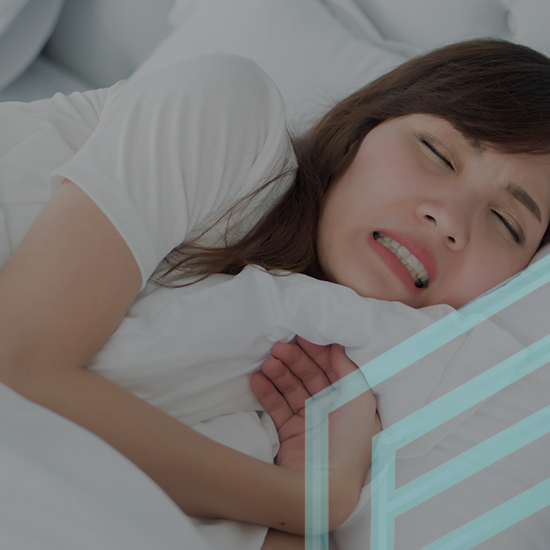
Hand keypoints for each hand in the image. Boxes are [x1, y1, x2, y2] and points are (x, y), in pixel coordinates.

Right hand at [250, 336, 380, 526]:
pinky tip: (257, 378)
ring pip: (291, 388)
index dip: (318, 351)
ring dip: (279, 373)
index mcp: (350, 401)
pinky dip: (266, 391)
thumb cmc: (348, 442)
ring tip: (267, 363)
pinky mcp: (287, 433)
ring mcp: (308, 421)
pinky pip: (275, 406)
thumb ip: (348, 370)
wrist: (324, 488)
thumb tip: (337, 346)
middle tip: (278, 346)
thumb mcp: (359, 400)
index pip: (332, 369)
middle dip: (295, 359)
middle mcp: (330, 409)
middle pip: (310, 376)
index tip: (302, 336)